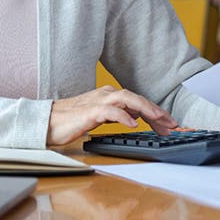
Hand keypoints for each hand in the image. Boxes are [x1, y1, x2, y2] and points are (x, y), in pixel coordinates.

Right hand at [47, 86, 177, 144]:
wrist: (46, 122)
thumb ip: (116, 114)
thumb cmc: (69, 121)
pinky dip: (123, 116)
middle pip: (137, 98)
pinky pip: (109, 111)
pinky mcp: (88, 112)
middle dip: (157, 111)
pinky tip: (133, 124)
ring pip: (127, 99)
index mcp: (108, 96)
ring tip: (160, 120)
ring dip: (146, 109)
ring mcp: (97, 102)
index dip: (156, 112)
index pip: (138, 101)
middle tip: (173, 124)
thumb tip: (134, 117)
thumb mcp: (99, 118)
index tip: (170, 124)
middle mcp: (105, 95)